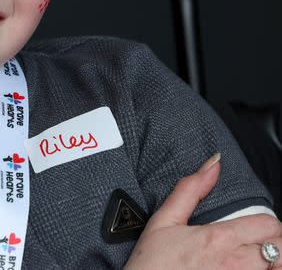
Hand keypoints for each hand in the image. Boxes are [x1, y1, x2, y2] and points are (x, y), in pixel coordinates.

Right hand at [125, 153, 281, 268]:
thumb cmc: (152, 264)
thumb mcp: (164, 221)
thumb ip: (190, 190)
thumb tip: (213, 163)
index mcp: (218, 238)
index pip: (269, 225)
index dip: (266, 223)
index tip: (255, 226)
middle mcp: (235, 263)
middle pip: (280, 246)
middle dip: (273, 241)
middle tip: (258, 242)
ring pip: (279, 266)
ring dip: (272, 261)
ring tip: (258, 258)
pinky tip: (253, 269)